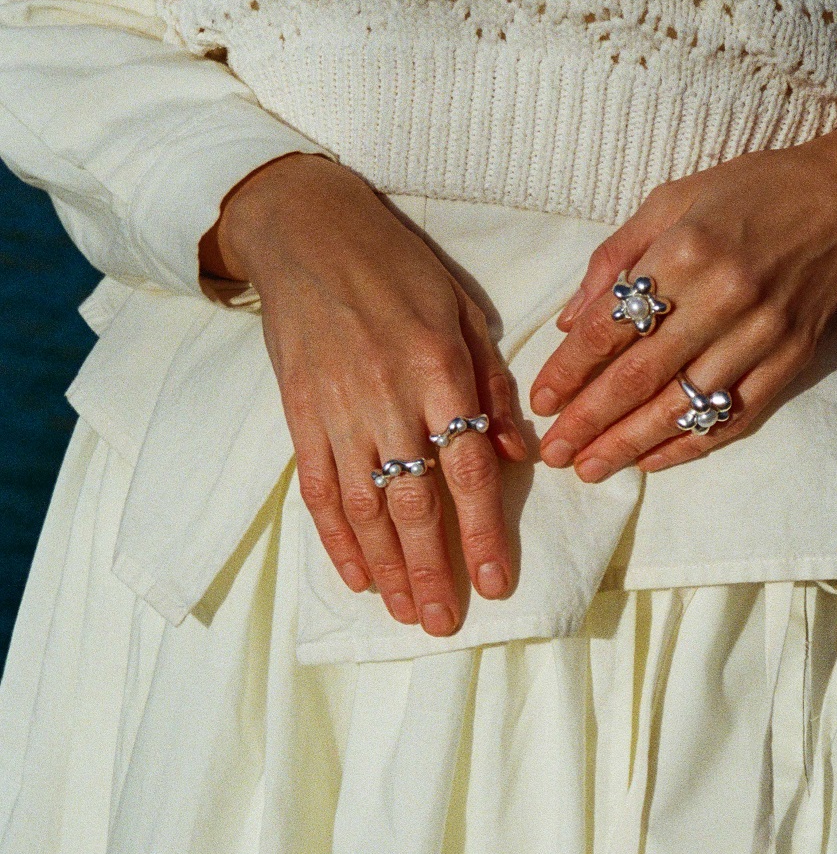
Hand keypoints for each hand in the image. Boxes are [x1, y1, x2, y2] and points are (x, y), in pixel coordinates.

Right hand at [203, 154, 526, 634]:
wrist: (306, 231)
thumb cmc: (397, 267)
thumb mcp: (463, 310)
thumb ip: (492, 384)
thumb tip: (519, 455)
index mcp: (439, 371)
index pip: (466, 471)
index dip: (481, 534)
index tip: (494, 583)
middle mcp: (388, 398)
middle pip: (414, 503)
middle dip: (432, 570)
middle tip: (444, 623)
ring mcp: (337, 410)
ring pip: (364, 508)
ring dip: (386, 568)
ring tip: (404, 613)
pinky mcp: (300, 414)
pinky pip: (319, 488)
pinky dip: (335, 537)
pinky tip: (355, 575)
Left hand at [530, 87, 836, 478]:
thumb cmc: (757, 190)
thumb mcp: (674, 198)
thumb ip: (616, 257)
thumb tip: (570, 322)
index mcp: (683, 251)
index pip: (609, 328)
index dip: (569, 371)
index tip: (541, 401)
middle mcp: (721, 297)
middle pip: (638, 377)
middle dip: (589, 421)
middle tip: (555, 453)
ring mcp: (761, 334)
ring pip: (682, 405)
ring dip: (630, 444)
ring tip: (593, 469)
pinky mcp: (793, 360)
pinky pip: (734, 416)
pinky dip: (690, 444)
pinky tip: (654, 461)